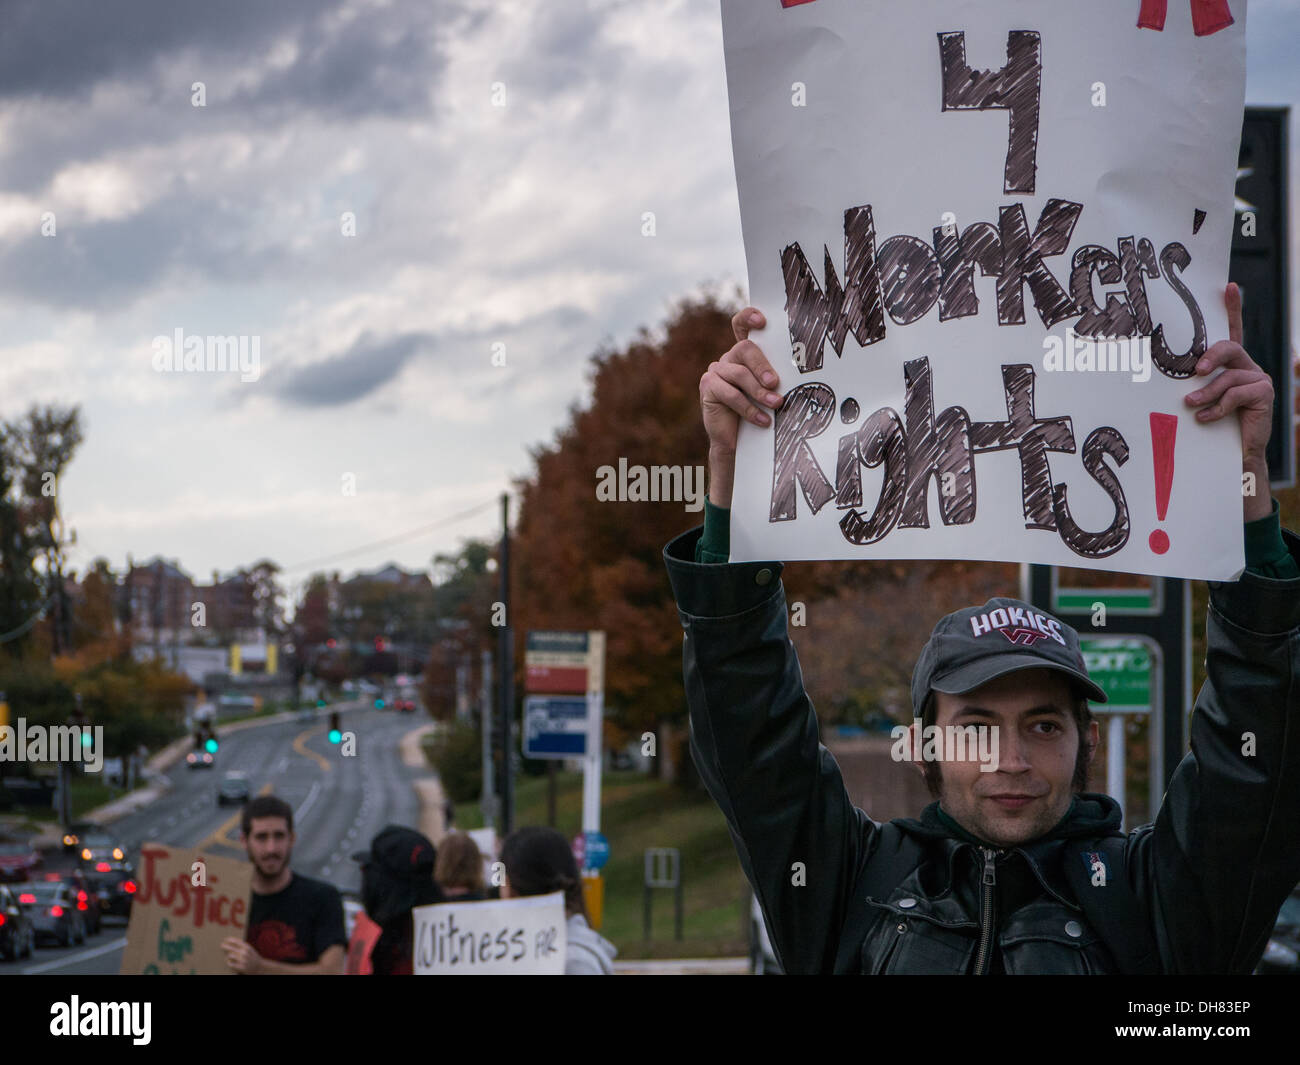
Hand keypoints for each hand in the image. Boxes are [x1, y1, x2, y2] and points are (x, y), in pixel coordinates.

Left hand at [222, 936, 261, 973]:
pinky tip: (229, 962)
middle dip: (225, 946)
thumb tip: (231, 942)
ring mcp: (242, 960)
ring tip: (227, 956)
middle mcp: (245, 952)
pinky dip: (229, 962)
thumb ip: (242, 945)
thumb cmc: (253, 957)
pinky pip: (230, 963)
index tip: (225, 939)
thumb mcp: (250, 949)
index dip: (229, 939)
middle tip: (221, 945)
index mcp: (247, 947)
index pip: (236, 941)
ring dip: (228, 955)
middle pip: (231, 948)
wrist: (260, 967)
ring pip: (230, 955)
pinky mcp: (241, 967)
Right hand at [699, 307, 783, 506]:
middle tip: (775, 383)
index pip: (742, 326)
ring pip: (739, 374)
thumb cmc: (759, 413)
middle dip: (763, 366)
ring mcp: (716, 372)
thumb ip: (775, 378)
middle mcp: (729, 358)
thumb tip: (800, 373)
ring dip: (759, 391)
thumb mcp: (770, 392)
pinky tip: (763, 420)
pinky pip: (729, 394)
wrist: (738, 443)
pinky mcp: (708, 388)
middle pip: (745, 349)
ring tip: (776, 404)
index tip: (762, 321)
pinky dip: (749, 408)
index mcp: (745, 354)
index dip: (748, 318)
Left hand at [1183, 283, 1273, 520]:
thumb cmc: (1207, 424)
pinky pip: (1237, 394)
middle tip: (1195, 370)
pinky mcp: (1264, 393)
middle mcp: (1245, 365)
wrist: (1231, 454)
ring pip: (1229, 376)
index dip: (1232, 307)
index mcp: (1228, 363)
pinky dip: (1218, 407)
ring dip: (1206, 392)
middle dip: (1210, 355)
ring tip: (1190, 405)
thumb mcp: (1195, 399)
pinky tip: (1205, 418)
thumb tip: (1152, 374)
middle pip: (1229, 346)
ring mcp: (1257, 378)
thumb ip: (1186, 384)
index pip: (1230, 329)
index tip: (1228, 285)